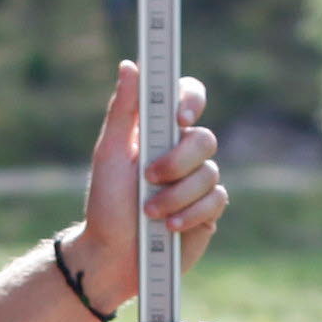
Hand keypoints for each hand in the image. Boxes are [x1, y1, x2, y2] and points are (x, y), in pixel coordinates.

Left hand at [74, 63, 228, 299]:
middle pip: (203, 139)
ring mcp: (197, 181)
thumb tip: (131, 65)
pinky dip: (189, 213)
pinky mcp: (208, 210)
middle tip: (149, 178)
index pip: (187, 98)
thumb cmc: (106, 205)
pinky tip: (168, 227)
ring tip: (149, 213)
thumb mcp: (109, 155)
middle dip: (177, 161)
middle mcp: (182, 152)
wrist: (113, 256)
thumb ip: (123, 111)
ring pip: (209, 172)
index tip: (180, 117)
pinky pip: (216, 200)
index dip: (191, 100)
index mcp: (158, 131)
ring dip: (176, 195)